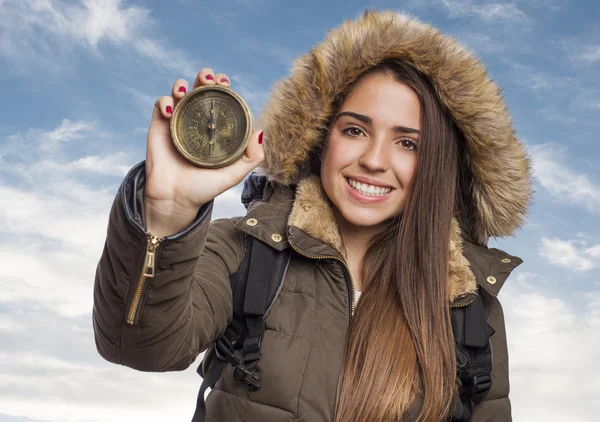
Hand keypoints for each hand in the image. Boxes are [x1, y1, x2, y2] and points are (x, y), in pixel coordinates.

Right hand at [144, 68, 263, 218]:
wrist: (176, 199)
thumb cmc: (204, 188)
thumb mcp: (234, 174)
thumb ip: (251, 157)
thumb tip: (261, 132)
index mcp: (214, 126)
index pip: (220, 98)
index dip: (223, 86)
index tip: (227, 84)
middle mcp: (196, 120)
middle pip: (200, 88)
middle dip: (205, 76)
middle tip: (209, 80)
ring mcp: (177, 120)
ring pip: (179, 90)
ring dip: (182, 84)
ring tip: (186, 91)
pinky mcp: (159, 126)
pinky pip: (160, 104)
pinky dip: (164, 101)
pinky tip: (170, 110)